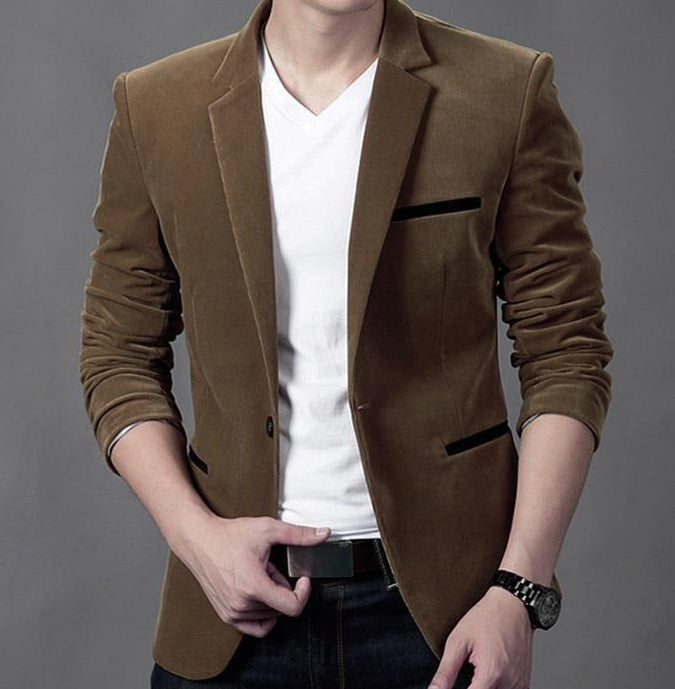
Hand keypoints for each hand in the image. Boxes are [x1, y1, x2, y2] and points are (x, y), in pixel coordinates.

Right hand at [175, 514, 331, 636]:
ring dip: (271, 596)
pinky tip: (259, 592)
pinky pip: (256, 627)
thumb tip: (324, 534)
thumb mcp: (268, 529)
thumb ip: (299, 535)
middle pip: (281, 608)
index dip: (304, 591)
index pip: (293, 607)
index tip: (302, 577)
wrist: (199, 539)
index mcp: (253, 587)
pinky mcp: (226, 615)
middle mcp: (241, 605)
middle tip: (270, 565)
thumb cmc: (230, 534)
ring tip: (259, 573)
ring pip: (270, 615)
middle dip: (282, 586)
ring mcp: (232, 613)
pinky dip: (264, 614)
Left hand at [428, 586, 534, 688]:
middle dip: (472, 686)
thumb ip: (445, 672)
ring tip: (479, 666)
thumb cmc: (487, 617)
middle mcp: (509, 683)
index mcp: (491, 674)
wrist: (513, 605)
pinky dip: (496, 685)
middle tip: (469, 667)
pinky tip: (490, 671)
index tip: (453, 684)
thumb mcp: (458, 641)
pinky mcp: (524, 682)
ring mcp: (519, 684)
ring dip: (483, 686)